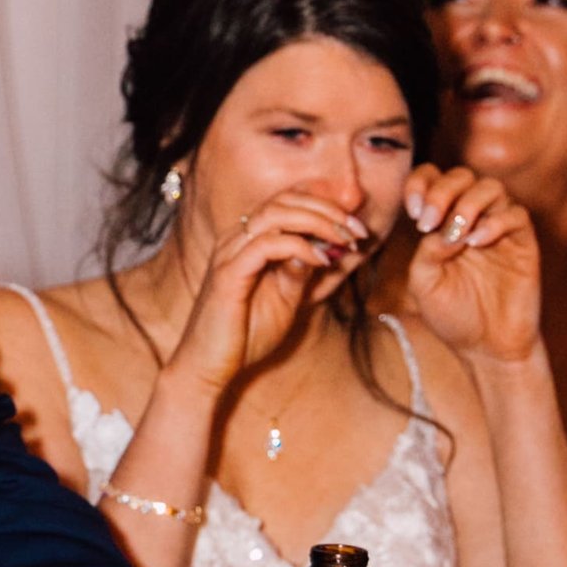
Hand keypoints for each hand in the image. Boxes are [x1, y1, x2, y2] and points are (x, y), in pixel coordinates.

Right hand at [166, 190, 376, 398]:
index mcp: (247, 240)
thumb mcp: (287, 298)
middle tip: (357, 231)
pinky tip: (322, 260)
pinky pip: (268, 244)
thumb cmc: (245, 334)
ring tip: (344, 241)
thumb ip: (303, 271)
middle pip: (284, 200)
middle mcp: (235, 238)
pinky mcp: (228, 273)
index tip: (357, 228)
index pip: (286, 201)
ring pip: (276, 214)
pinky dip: (300, 246)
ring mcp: (229, 253)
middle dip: (327, 210)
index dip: (325, 206)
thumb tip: (329, 246)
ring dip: (318, 223)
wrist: (209, 366)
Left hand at [400, 163, 540, 366]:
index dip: (420, 184)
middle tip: (428, 222)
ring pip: (491, 187)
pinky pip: (516, 215)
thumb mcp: (424, 283)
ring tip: (456, 234)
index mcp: (443, 222)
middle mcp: (472, 219)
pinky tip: (477, 243)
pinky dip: (494, 222)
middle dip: (441, 192)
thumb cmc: (453, 315)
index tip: (413, 211)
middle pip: (461, 175)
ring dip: (468, 203)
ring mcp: (499, 229)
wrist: (488, 348)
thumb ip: (426, 250)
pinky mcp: (524, 244)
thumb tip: (441, 227)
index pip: (433, 179)